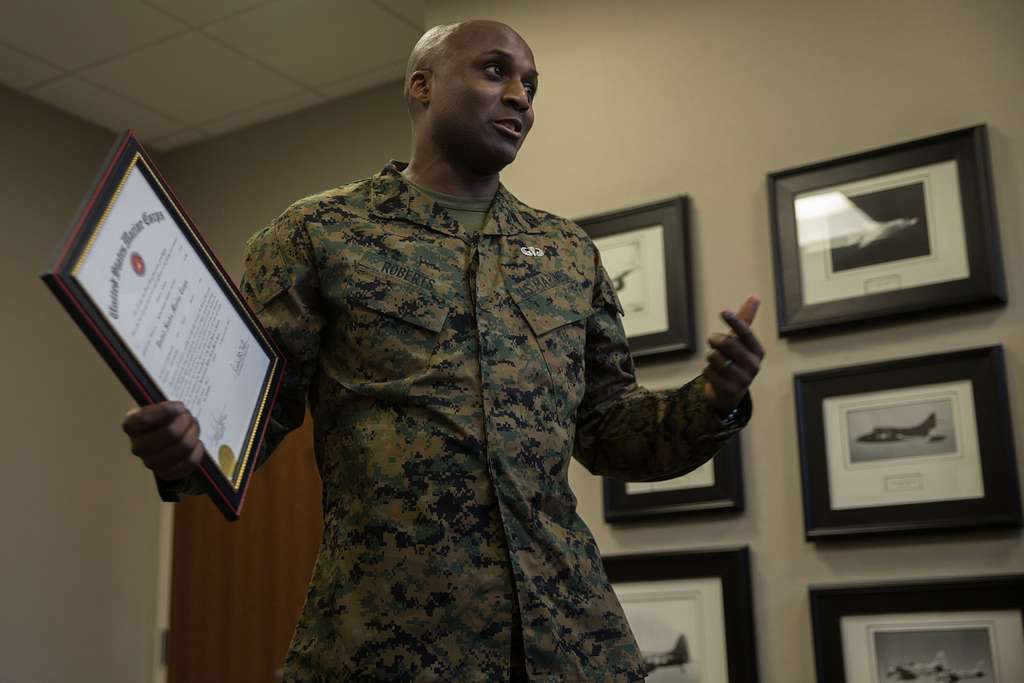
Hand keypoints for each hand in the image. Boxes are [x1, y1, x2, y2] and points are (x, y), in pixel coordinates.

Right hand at [122, 401, 204, 480]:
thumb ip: (165, 406)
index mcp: (131, 425)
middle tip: (190, 416)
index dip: (166, 411)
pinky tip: (197, 443)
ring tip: (194, 427)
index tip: (180, 406)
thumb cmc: (162, 420)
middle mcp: (137, 446)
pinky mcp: (165, 473)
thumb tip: (179, 409)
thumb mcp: (158, 407)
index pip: (144, 418)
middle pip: (171, 433)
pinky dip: (198, 451)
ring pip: (183, 447)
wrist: (165, 441)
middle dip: (186, 421)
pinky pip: (189, 462)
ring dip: (194, 434)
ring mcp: (150, 462)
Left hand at [703, 295, 764, 416]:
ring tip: (714, 361)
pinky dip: (706, 370)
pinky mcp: (729, 390)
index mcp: (758, 352)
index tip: (723, 312)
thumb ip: (745, 321)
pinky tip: (713, 373)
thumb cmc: (735, 361)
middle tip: (712, 340)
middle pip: (727, 343)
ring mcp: (742, 379)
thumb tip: (754, 296)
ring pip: (715, 357)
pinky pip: (708, 371)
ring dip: (710, 356)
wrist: (729, 393)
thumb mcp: (741, 342)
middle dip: (714, 339)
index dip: (734, 321)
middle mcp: (753, 366)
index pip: (746, 333)